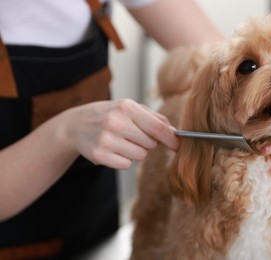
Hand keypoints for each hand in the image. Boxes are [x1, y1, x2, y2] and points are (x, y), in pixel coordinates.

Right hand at [61, 99, 178, 169]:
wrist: (75, 125)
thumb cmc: (109, 115)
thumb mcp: (129, 108)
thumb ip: (154, 118)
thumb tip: (174, 132)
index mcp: (126, 107)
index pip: (157, 128)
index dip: (172, 139)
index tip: (179, 146)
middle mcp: (115, 122)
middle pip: (150, 144)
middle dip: (147, 142)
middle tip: (132, 134)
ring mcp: (106, 139)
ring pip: (140, 155)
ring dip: (135, 151)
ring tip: (121, 141)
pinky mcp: (99, 155)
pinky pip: (126, 164)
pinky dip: (123, 159)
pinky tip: (113, 149)